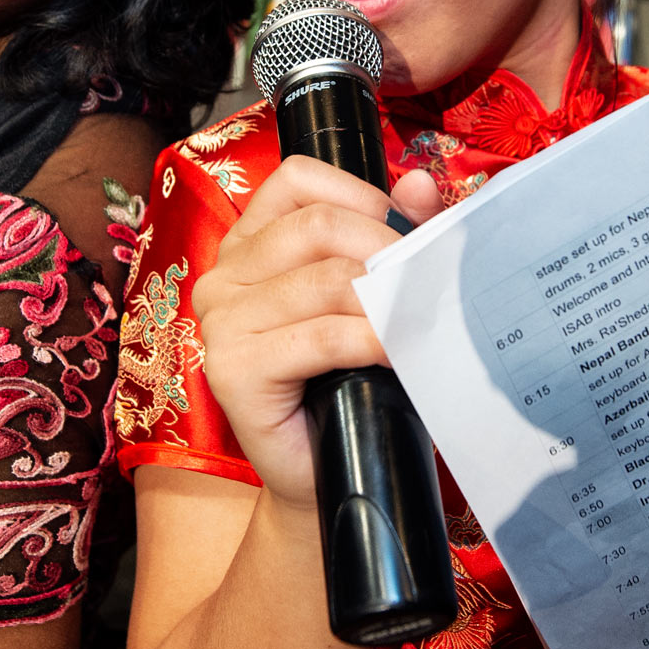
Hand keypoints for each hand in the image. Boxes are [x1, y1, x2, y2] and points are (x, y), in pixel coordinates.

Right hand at [194, 158, 440, 509]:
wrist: (324, 469)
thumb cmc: (347, 378)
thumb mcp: (368, 295)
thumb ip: (389, 233)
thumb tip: (420, 182)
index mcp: (249, 243)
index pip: (299, 178)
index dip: (362, 196)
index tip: (403, 235)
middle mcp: (223, 275)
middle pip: (318, 226)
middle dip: (386, 250)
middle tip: (427, 282)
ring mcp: (221, 323)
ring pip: (326, 281)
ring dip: (388, 300)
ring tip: (421, 319)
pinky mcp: (234, 371)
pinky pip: (322, 337)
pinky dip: (373, 341)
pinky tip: (397, 353)